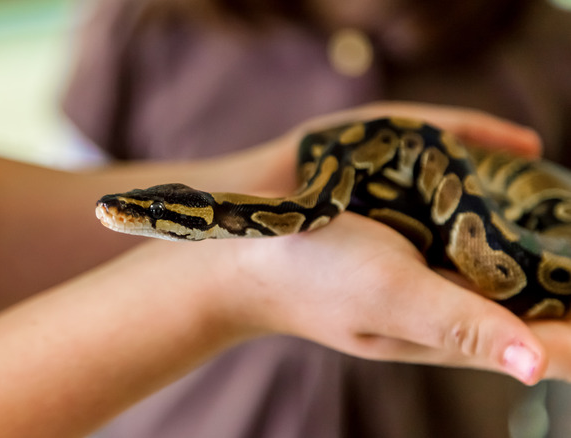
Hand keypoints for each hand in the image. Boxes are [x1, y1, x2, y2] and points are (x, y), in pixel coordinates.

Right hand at [209, 213, 547, 384]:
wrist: (237, 254)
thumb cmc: (309, 271)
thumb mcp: (390, 292)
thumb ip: (462, 324)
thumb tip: (538, 367)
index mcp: (442, 330)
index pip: (540, 344)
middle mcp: (438, 311)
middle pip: (529, 312)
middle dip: (569, 293)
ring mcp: (416, 286)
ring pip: (498, 282)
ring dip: (538, 265)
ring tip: (562, 229)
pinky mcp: (395, 261)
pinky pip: (460, 253)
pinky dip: (491, 235)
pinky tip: (499, 210)